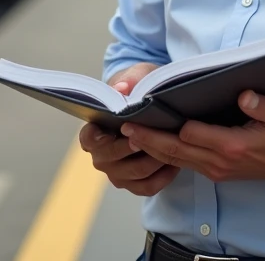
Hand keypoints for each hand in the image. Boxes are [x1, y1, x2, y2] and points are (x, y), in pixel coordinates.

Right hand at [77, 62, 177, 195]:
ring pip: (135, 173)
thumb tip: (122, 88)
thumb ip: (129, 81)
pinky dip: (163, 177)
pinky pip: (148, 187)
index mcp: (94, 131)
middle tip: (152, 135)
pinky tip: (175, 162)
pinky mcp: (134, 184)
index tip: (119, 129)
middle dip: (134, 146)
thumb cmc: (140, 90)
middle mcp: (101, 155)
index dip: (100, 137)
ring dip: (154, 160)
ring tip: (171, 145)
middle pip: (112, 158)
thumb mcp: (137, 77)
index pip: (89, 138)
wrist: (152, 107)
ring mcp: (116, 172)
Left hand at [120, 90, 264, 182]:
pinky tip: (150, 144)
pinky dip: (163, 155)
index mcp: (233, 146)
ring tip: (129, 135)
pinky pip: (182, 164)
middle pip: (175, 151)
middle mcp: (219, 162)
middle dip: (149, 139)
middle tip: (125, 127)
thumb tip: (245, 95)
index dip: (173, 125)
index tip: (152, 112)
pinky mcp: (213, 172)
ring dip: (151, 148)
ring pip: (175, 161)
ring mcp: (215, 170)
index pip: (193, 135)